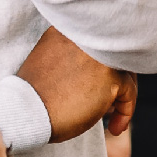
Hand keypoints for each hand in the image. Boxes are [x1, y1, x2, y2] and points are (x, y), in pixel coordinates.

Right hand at [18, 27, 131, 142]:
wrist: (27, 112)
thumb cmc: (34, 96)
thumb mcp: (53, 64)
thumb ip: (76, 59)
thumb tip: (102, 73)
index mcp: (68, 28)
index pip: (98, 43)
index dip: (101, 66)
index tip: (97, 86)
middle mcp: (86, 36)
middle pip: (115, 54)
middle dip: (116, 79)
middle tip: (109, 103)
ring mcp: (99, 54)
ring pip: (126, 71)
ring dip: (121, 96)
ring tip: (110, 117)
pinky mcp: (109, 76)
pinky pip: (129, 91)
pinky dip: (125, 112)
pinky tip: (115, 127)